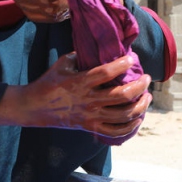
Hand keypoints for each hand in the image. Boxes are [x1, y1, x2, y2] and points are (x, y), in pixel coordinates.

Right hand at [0, 54, 151, 138]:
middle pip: (122, 96)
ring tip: (147, 96)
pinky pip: (115, 132)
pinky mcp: (90, 128)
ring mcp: (90, 117)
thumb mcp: (63, 63)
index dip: (123, 64)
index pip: (107, 72)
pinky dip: (130, 126)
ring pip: (123, 115)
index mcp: (81, 82)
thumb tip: (102, 49)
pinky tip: (138, 117)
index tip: (132, 58)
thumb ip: (82, 55)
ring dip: (140, 106)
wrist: (33, 108)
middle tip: (146, 78)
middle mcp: (88, 101)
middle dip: (140, 86)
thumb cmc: (49, 82)